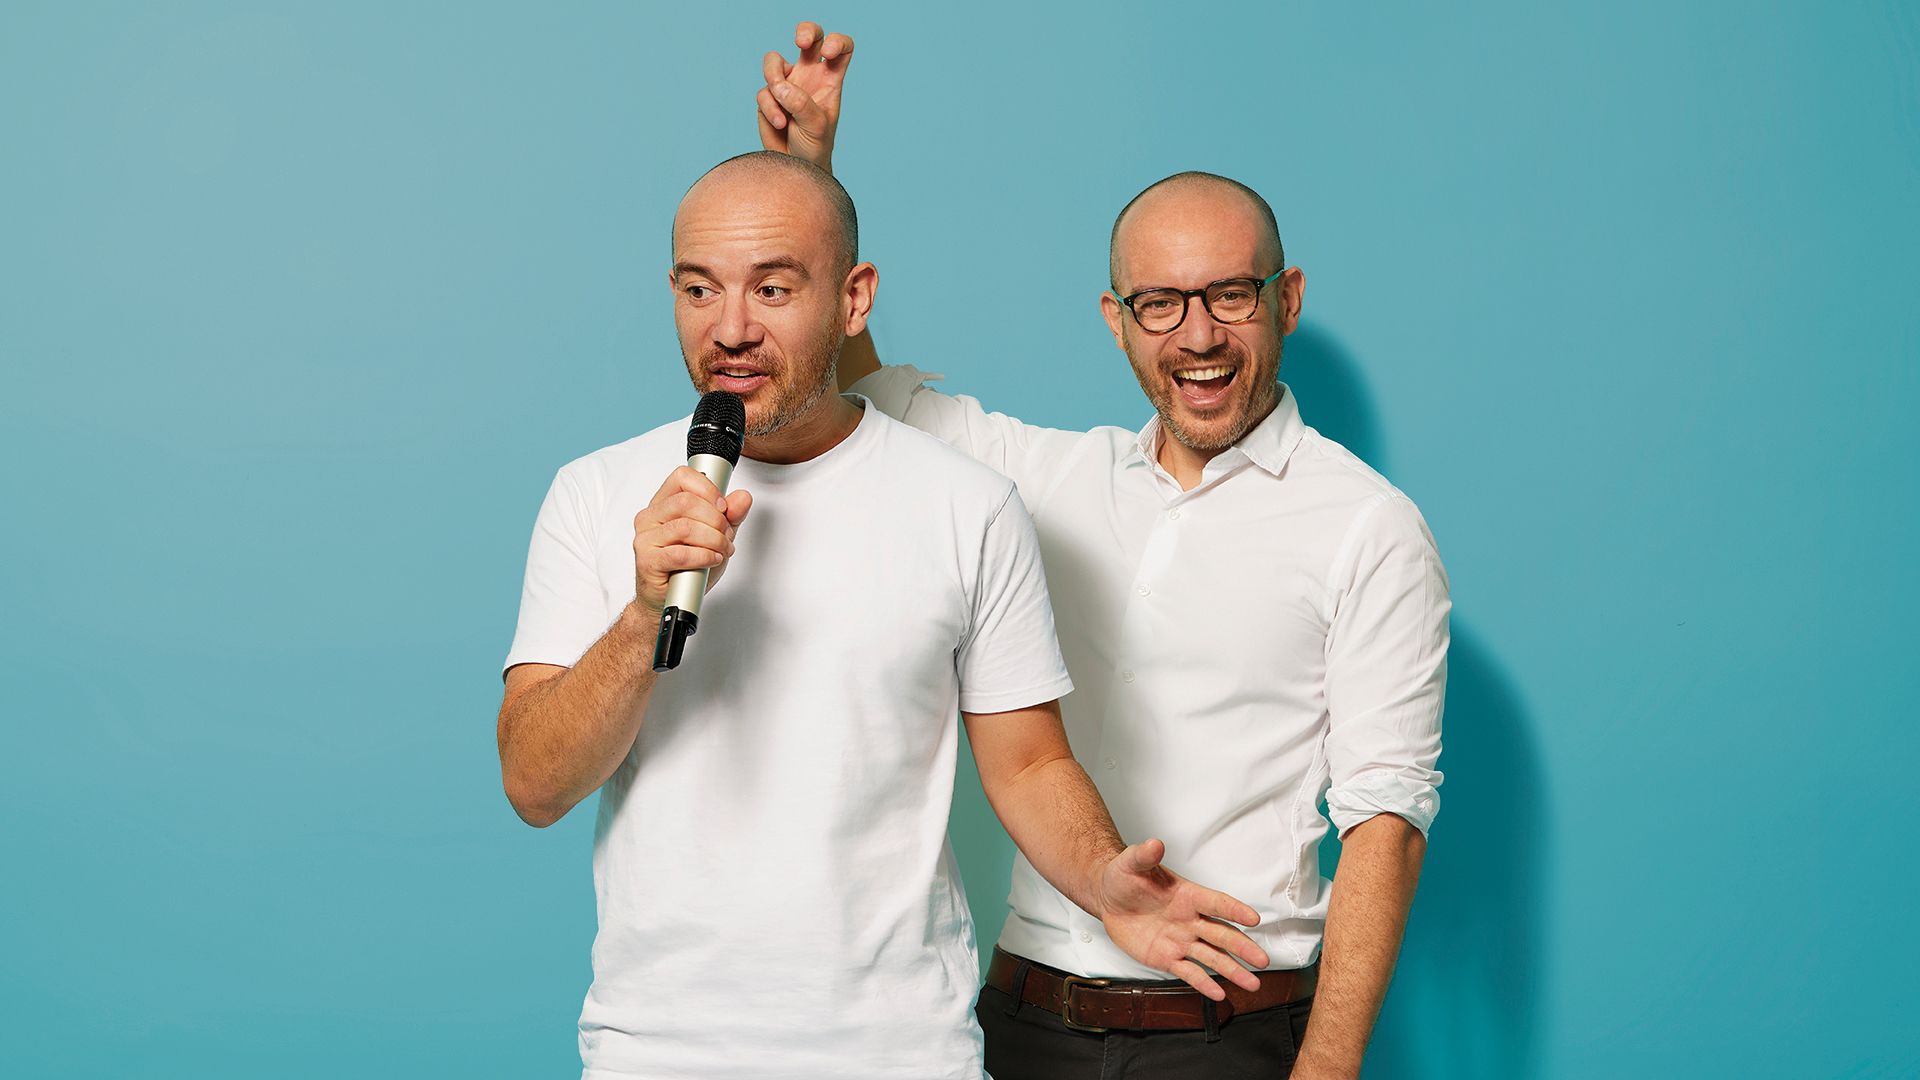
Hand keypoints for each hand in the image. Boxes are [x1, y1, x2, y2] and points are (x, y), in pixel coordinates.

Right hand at [630, 467, 752, 616]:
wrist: (665, 600)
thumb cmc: (686, 567)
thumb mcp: (715, 536)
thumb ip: (730, 516)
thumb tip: (742, 498)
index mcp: (663, 504)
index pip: (682, 477)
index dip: (708, 489)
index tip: (723, 507)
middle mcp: (650, 517)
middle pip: (687, 501)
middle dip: (716, 519)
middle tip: (725, 535)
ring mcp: (646, 539)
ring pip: (686, 527)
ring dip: (713, 540)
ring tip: (721, 550)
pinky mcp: (648, 561)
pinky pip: (680, 554)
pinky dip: (703, 556)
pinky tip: (711, 560)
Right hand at [755, 20, 853, 170]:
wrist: (795, 168)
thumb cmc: (815, 147)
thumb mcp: (817, 126)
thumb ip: (801, 103)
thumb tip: (779, 87)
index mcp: (830, 80)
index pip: (841, 49)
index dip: (837, 42)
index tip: (828, 53)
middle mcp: (809, 76)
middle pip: (810, 38)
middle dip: (806, 31)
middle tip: (801, 43)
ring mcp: (787, 85)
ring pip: (774, 62)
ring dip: (775, 78)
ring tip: (783, 103)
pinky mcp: (768, 97)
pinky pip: (764, 92)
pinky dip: (770, 108)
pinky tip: (780, 124)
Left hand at [1094, 839, 1270, 1000]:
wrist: (1108, 898)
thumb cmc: (1125, 877)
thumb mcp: (1131, 863)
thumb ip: (1144, 855)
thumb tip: (1154, 843)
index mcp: (1188, 895)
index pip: (1216, 903)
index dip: (1234, 910)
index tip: (1253, 918)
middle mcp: (1190, 920)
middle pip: (1222, 935)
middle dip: (1243, 947)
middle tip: (1263, 960)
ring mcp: (1181, 941)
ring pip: (1212, 957)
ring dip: (1233, 970)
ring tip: (1253, 983)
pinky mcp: (1167, 958)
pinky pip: (1189, 973)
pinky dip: (1204, 984)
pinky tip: (1220, 994)